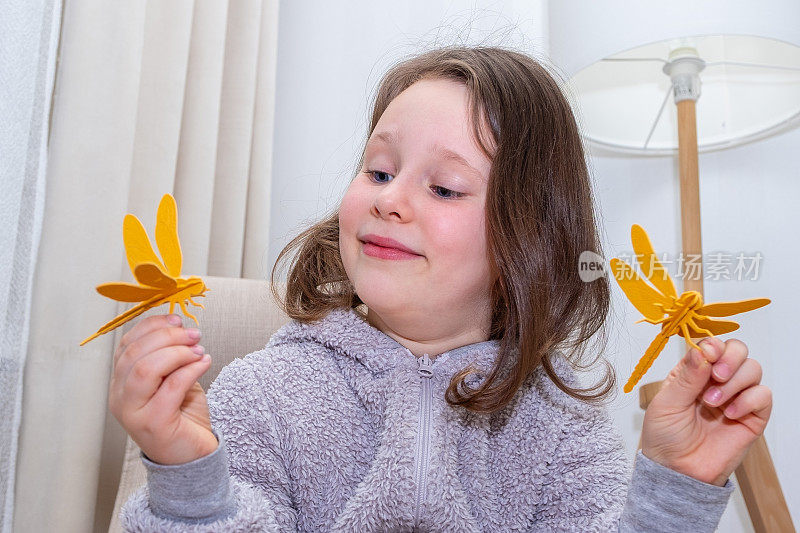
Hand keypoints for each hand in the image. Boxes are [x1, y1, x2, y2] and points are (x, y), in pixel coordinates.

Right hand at [108, 314, 218, 464]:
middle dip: (167, 336)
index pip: (126, 344)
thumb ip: (168, 356)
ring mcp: (133, 413)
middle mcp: (119, 397)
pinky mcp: (154, 425)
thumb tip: (179, 326)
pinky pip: (171, 387)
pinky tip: (205, 362)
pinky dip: (191, 369)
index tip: (177, 318)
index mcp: (120, 382)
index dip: (152, 326)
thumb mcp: (172, 378)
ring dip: (176, 352)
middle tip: (194, 334)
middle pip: (134, 353)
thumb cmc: (182, 415)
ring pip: (145, 369)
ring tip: (198, 349)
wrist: (192, 455)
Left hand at [640, 337, 771, 485]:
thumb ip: (687, 376)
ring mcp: (735, 397)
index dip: (714, 345)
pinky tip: (729, 414)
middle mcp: (716, 380)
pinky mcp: (751, 417)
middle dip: (730, 357)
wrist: (677, 471)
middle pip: (738, 350)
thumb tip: (704, 350)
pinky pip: (763, 396)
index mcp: (692, 371)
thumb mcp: (666, 403)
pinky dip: (749, 400)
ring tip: (714, 403)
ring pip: (753, 369)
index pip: (712, 345)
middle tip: (717, 376)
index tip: (708, 355)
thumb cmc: (665, 436)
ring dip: (735, 381)